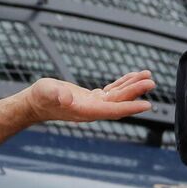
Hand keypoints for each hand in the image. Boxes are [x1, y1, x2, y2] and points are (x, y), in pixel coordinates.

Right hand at [27, 70, 155, 122]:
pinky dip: (123, 84)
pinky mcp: (92, 98)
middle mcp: (93, 110)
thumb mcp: (47, 92)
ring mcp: (93, 104)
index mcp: (86, 111)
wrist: (35, 103)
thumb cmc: (40, 98)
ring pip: (118, 96)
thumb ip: (57, 95)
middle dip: (136, 92)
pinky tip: (132, 77)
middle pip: (119, 102)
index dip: (130, 107)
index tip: (147, 104)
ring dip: (133, 86)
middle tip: (151, 82)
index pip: (113, 110)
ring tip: (147, 76)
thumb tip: (66, 98)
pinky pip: (112, 91)